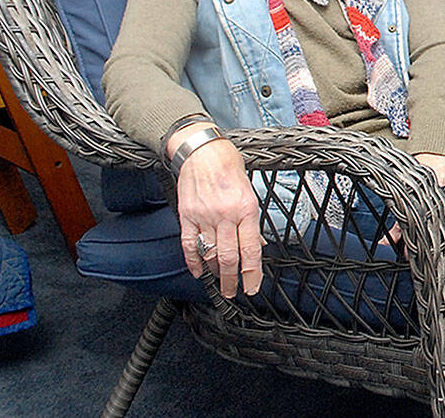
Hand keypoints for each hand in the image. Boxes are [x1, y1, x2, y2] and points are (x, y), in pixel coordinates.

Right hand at [169, 125, 263, 298]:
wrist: (203, 151)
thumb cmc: (230, 168)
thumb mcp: (250, 192)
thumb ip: (251, 221)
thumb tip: (257, 246)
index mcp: (246, 209)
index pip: (251, 249)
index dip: (252, 273)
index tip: (252, 287)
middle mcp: (226, 215)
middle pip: (230, 257)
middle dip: (232, 280)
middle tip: (233, 293)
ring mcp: (204, 216)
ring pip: (210, 254)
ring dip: (215, 273)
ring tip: (220, 284)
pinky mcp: (187, 216)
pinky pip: (189, 245)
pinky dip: (194, 262)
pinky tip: (199, 272)